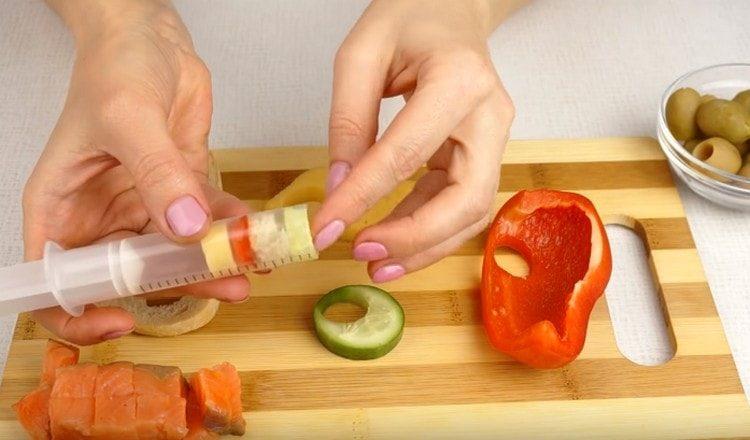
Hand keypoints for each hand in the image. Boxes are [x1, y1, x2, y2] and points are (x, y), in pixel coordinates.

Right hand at [24, 0, 248, 344]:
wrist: (150, 39)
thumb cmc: (114, 68)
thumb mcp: (128, 117)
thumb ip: (157, 174)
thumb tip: (186, 231)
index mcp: (61, 210)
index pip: (54, 286)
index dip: (79, 315)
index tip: (122, 318)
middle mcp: (99, 218)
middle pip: (130, 278)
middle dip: (178, 288)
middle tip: (226, 286)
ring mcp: (143, 209)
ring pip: (176, 257)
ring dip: (216, 263)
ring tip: (253, 264)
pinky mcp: (181, 195)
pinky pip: (207, 224)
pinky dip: (232, 230)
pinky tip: (256, 230)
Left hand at [313, 0, 515, 282]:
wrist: (451, 8)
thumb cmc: (409, 17)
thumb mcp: (360, 55)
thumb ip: (348, 120)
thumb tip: (340, 188)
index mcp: (459, 80)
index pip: (406, 153)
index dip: (364, 197)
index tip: (326, 227)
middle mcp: (490, 114)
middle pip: (466, 199)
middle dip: (414, 238)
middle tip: (363, 254)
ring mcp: (495, 137)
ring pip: (471, 212)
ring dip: (426, 246)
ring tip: (376, 264)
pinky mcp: (484, 153)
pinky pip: (461, 203)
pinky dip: (428, 230)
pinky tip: (393, 242)